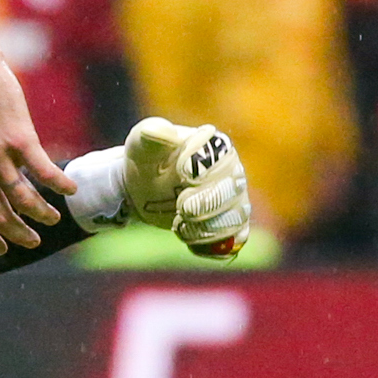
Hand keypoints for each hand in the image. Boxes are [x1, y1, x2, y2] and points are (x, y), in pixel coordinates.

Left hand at [123, 115, 251, 256]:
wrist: (144, 188)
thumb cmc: (147, 160)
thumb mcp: (141, 145)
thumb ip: (150, 136)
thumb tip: (162, 132)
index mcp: (214, 147)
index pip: (222, 156)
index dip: (203, 167)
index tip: (181, 172)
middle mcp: (231, 172)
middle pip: (234, 189)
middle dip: (207, 203)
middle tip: (181, 207)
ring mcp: (234, 201)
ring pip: (236, 218)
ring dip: (206, 228)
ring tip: (178, 225)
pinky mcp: (229, 226)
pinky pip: (233, 240)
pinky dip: (211, 245)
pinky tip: (187, 238)